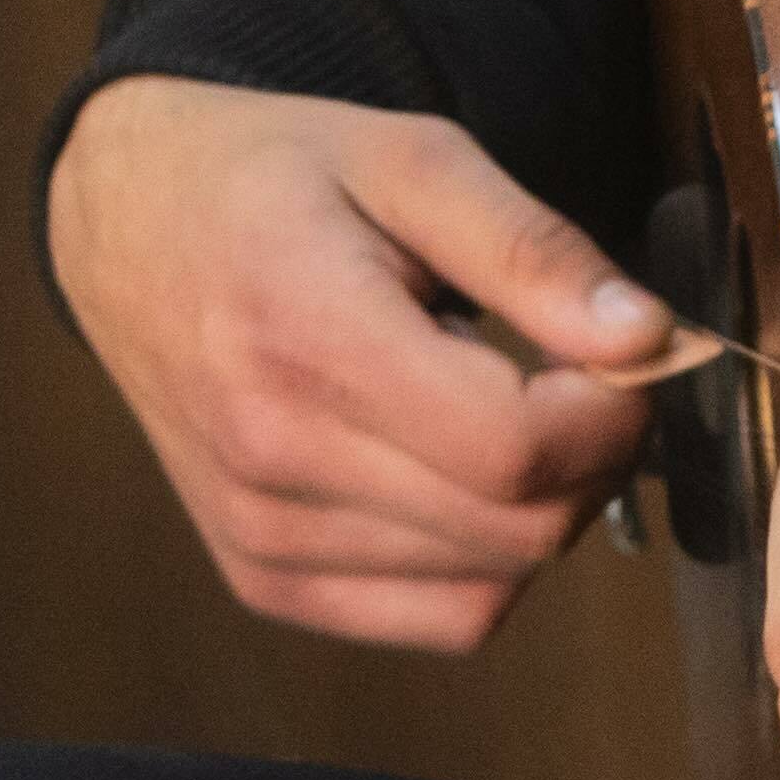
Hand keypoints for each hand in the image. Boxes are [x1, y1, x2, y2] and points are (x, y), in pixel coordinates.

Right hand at [50, 81, 664, 650]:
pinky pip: (442, 620)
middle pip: (519, 529)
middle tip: (581, 374)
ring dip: (541, 507)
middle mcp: (272, 457)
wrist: (130, 227)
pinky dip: (487, 561)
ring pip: (493, 585)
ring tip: (496, 407)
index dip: (611, 412)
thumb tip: (649, 340)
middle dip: (594, 456)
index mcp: (306, 337)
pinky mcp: (264, 581)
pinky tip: (458, 473)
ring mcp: (260, 535)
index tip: (625, 352)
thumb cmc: (277, 179)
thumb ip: (534, 251)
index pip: (514, 448)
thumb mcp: (414, 159)